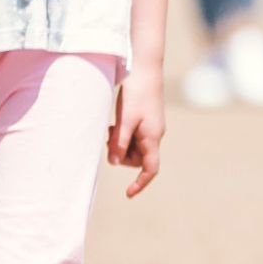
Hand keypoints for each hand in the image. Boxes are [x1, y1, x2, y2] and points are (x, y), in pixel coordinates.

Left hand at [109, 69, 164, 197]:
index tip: (128, 194)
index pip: (150, 169)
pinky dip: (121, 135)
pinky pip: (132, 136)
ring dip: (119, 144)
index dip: (140, 183)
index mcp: (152, 138)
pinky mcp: (145, 120)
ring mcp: (150, 128)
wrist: (145, 69)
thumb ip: (119, 142)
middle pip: (137, 159)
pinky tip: (113, 125)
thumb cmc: (136, 93)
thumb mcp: (124, 120)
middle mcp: (154, 135)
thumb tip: (113, 163)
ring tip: (110, 129)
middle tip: (108, 140)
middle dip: (121, 155)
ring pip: (133, 148)